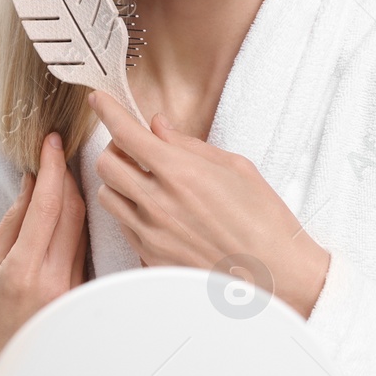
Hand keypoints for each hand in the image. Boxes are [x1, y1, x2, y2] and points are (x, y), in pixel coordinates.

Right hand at [0, 131, 87, 375]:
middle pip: (75, 212)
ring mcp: (77, 293)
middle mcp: (55, 282)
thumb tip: (32, 184)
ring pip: (86, 229)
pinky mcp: (89, 298)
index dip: (53, 168)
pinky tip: (78, 210)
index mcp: (22, 272)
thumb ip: (11, 224)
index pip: (48, 206)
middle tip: (63, 150)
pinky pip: (88, 250)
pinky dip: (81, 225)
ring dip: (79, 197)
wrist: (0, 373)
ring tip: (70, 173)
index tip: (53, 142)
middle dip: (70, 176)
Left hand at [88, 89, 329, 318]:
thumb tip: (158, 125)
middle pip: (105, 164)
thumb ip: (188, 145)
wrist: (276, 275)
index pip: (126, 132)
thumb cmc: (264, 220)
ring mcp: (151, 233)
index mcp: (181, 173)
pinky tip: (157, 210)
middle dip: (115, 149)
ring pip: (107, 195)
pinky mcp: (150, 257)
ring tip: (145, 181)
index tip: (99, 99)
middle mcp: (159, 202)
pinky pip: (122, 225)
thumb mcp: (235, 168)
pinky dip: (131, 210)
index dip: (107, 110)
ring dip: (119, 182)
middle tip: (135, 149)